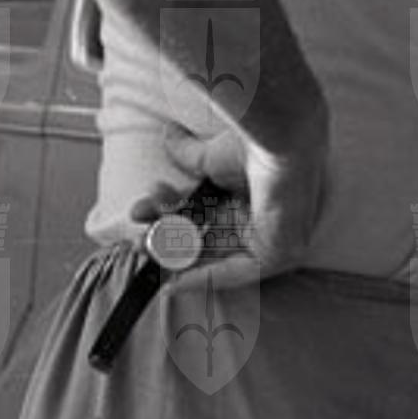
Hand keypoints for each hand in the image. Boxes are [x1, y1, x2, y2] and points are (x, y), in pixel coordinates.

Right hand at [131, 113, 330, 288]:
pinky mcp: (277, 253)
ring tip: (144, 244)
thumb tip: (168, 136)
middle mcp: (257, 217)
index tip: (140, 211)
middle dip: (165, 238)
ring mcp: (268, 238)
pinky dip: (203, 279)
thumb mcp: (213, 155)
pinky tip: (172, 282)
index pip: (202, 215)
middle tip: (137, 235)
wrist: (280, 140)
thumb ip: (190, 154)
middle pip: (203, 238)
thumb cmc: (254, 144)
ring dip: (177, 255)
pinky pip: (235, 274)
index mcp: (247, 194)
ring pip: (213, 255)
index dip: (169, 215)